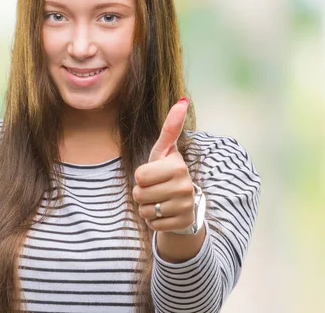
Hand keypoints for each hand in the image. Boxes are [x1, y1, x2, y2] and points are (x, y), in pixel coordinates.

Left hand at [132, 98, 196, 232]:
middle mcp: (185, 185)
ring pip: (144, 210)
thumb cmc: (167, 173)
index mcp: (178, 165)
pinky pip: (153, 225)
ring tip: (160, 201)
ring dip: (147, 208)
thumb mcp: (164, 151)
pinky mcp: (183, 223)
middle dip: (142, 193)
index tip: (154, 174)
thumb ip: (170, 128)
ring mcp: (185, 206)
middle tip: (156, 189)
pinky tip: (165, 214)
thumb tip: (182, 100)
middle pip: (139, 194)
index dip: (141, 176)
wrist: (185, 205)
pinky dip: (154, 221)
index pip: (140, 175)